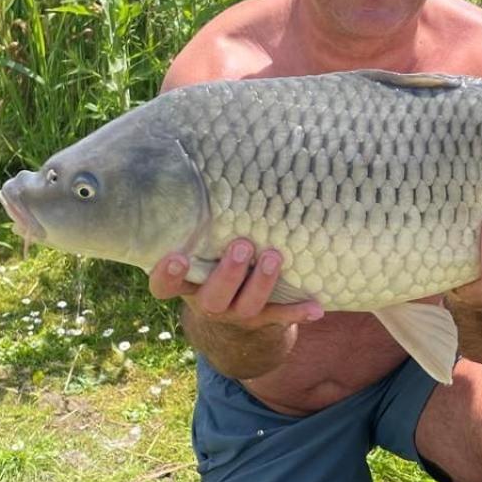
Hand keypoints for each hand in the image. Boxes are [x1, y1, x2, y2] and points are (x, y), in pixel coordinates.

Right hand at [148, 238, 322, 329]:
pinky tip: (316, 308)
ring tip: (274, 256)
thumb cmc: (212, 263)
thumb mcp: (200, 250)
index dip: (167, 275)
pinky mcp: (262, 321)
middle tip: (242, 246)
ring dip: (262, 283)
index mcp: (187, 284)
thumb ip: (201, 225)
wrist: (231, 318)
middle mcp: (208, 302)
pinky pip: (280, 318)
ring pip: (247, 307)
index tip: (176, 257)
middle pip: (213, 297)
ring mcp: (235, 314)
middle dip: (228, 273)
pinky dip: (298, 313)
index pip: (165, 286)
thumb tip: (210, 161)